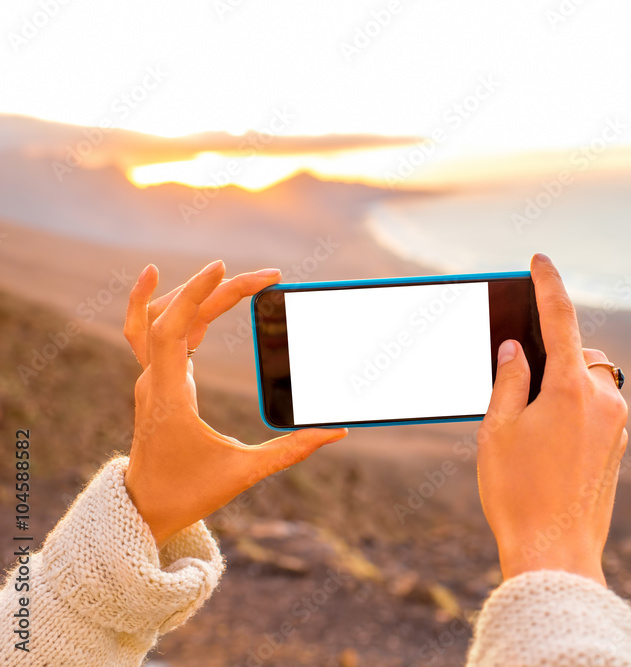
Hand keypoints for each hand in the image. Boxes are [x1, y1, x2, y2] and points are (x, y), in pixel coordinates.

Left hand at [123, 260, 347, 545]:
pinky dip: (172, 309)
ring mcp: (152, 379)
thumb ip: (291, 450)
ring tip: (230, 276)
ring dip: (192, 294)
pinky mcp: (159, 382)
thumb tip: (336, 433)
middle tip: (267, 275)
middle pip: (173, 316)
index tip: (223, 269)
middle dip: (216, 289)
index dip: (195, 295)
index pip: (171, 330)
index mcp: (167, 395)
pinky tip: (191, 296)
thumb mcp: (244, 472)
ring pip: (157, 319)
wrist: (145, 509)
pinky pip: (155, 334)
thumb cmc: (189, 493)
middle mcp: (153, 380)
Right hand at [477, 254, 627, 585]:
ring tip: (527, 424)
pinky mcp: (618, 449)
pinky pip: (597, 411)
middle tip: (517, 378)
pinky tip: (546, 445)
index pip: (560, 318)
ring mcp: (617, 426)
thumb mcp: (498, 428)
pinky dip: (574, 410)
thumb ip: (508, 378)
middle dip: (553, 355)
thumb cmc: (518, 492)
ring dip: (563, 386)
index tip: (540, 260)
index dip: (548, 284)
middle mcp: (605, 400)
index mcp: (572, 387)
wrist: (555, 554)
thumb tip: (517, 347)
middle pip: (580, 353)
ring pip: (591, 383)